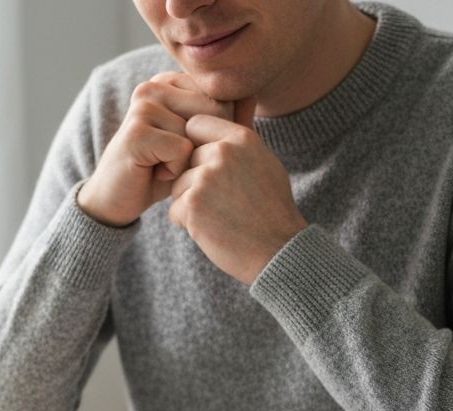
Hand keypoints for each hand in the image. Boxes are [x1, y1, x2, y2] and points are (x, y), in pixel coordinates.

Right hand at [78, 72, 232, 226]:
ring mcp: (143, 106)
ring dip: (189, 161)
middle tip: (178, 161)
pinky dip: (175, 171)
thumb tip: (252, 94)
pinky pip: (181, 150)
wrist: (118, 200)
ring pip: (198, 132)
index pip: (221, 97)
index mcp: (170, 82)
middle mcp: (155, 86)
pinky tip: (156, 172)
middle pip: (213, 111)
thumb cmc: (160, 172)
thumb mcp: (197, 144)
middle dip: (205, 146)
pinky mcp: (137, 131)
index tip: (190, 149)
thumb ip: (225, 120)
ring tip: (164, 166)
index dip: (218, 132)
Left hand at [168, 109, 307, 283]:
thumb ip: (239, 143)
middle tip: (218, 203)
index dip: (194, 146)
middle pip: (184, 160)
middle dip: (192, 180)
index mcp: (241, 138)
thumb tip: (224, 118)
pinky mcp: (193, 205)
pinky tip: (211, 230)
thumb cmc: (272, 210)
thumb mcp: (264, 163)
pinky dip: (187, 224)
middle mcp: (222, 153)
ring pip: (177, 186)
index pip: (195, 125)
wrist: (277, 250)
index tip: (204, 168)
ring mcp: (206, 178)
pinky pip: (174, 210)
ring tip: (218, 218)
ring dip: (189, 204)